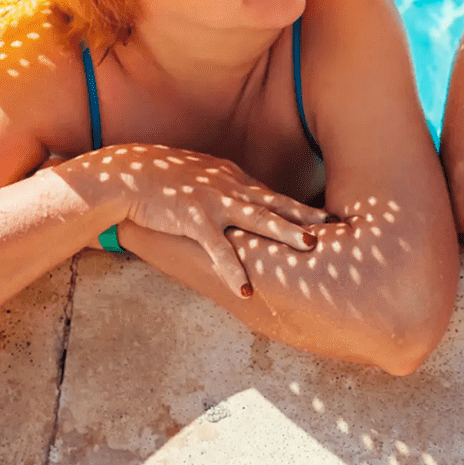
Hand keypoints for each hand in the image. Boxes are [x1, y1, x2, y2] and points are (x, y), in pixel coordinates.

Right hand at [52, 144, 328, 297]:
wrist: (128, 174)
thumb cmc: (164, 179)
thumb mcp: (204, 178)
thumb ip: (228, 190)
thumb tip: (248, 205)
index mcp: (236, 180)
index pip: (275, 196)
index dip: (302, 209)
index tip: (329, 219)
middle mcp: (232, 188)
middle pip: (277, 203)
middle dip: (307, 215)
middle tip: (335, 226)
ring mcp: (215, 203)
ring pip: (258, 218)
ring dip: (286, 231)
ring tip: (310, 246)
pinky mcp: (194, 220)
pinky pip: (218, 249)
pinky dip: (232, 269)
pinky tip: (244, 290)